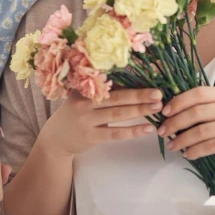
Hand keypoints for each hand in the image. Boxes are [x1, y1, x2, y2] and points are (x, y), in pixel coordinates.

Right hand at [39, 88, 162, 158]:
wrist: (56, 138)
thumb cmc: (75, 113)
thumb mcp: (83, 97)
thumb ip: (102, 90)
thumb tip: (135, 80)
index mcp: (84, 88)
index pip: (110, 82)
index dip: (130, 80)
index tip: (148, 76)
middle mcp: (84, 103)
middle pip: (117, 97)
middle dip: (139, 94)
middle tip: (158, 93)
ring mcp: (87, 120)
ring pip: (118, 114)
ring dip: (139, 110)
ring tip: (157, 107)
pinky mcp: (91, 137)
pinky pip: (116, 134)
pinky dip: (133, 131)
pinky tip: (147, 128)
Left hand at [158, 86, 214, 171]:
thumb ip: (206, 107)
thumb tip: (171, 110)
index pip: (199, 92)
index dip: (179, 101)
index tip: (164, 112)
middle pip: (197, 112)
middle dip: (175, 122)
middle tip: (162, 131)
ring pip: (201, 130)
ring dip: (182, 139)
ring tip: (171, 145)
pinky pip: (209, 146)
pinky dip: (195, 151)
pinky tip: (187, 154)